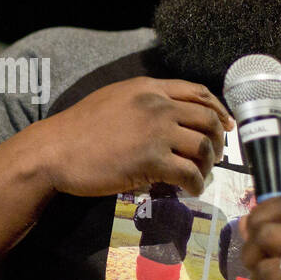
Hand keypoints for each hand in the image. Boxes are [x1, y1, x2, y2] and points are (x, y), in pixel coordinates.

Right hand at [31, 77, 233, 197]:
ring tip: (198, 176)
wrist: (55, 151)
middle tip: (213, 156)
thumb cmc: (78, 129)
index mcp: (148, 88)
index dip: (218, 109)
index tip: (225, 125)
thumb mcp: (114, 100)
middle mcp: (157, 106)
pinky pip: (189, 173)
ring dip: (207, 165)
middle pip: (207, 119)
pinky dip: (195, 185)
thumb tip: (168, 117)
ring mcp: (156, 133)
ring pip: (203, 147)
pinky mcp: (152, 161)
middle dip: (217, 140)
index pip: (197, 92)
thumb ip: (143, 102)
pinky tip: (189, 190)